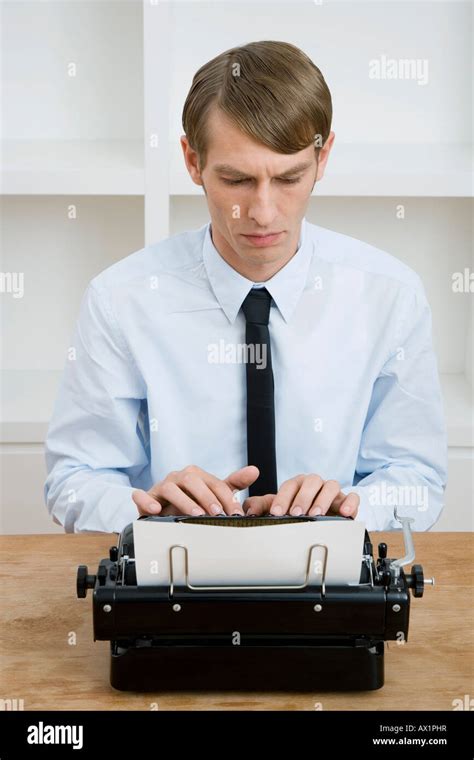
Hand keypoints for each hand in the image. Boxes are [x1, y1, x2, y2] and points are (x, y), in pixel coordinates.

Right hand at [132, 464, 259, 516]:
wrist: (164, 509)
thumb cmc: (191, 500)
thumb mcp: (214, 493)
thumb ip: (233, 483)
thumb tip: (255, 470)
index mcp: (196, 475)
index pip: (214, 483)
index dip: (226, 497)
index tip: (235, 513)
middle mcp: (178, 478)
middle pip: (192, 480)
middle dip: (206, 497)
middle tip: (217, 513)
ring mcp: (161, 487)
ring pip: (171, 488)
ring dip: (184, 501)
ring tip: (195, 514)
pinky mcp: (147, 498)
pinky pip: (142, 496)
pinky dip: (146, 501)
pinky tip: (156, 510)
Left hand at [242, 474, 358, 517]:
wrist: (318, 524)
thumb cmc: (296, 514)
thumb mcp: (277, 509)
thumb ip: (261, 506)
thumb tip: (247, 510)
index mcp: (298, 484)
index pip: (290, 485)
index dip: (283, 498)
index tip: (277, 513)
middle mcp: (315, 485)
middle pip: (311, 481)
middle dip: (302, 498)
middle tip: (296, 514)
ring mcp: (332, 492)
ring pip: (331, 485)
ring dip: (323, 500)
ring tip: (316, 515)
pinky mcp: (347, 502)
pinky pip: (352, 497)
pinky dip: (350, 502)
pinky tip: (344, 513)